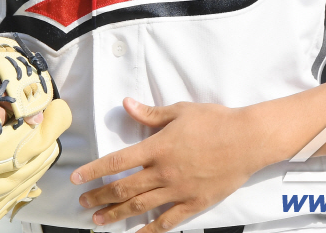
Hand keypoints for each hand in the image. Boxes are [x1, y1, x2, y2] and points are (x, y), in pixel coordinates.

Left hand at [71, 98, 259, 232]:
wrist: (247, 140)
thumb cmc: (215, 121)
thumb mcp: (180, 111)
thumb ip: (151, 113)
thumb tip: (126, 105)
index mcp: (157, 147)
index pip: (117, 161)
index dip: (94, 171)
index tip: (77, 178)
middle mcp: (163, 172)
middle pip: (124, 188)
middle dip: (100, 196)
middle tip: (83, 202)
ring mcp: (178, 190)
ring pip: (141, 206)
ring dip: (117, 214)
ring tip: (99, 220)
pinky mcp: (194, 203)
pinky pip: (168, 221)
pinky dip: (150, 230)